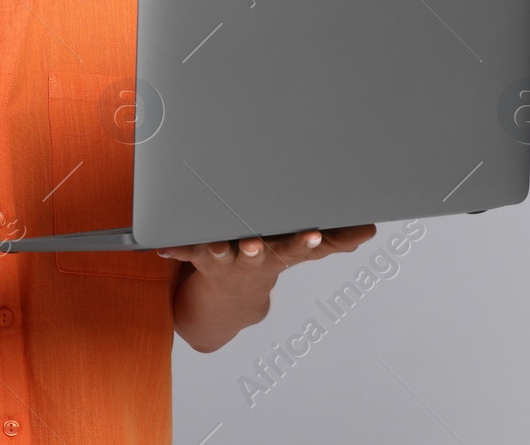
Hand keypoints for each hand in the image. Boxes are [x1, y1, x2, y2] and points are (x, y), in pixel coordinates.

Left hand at [158, 223, 377, 299]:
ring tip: (212, 245)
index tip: (314, 234)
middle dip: (256, 250)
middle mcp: (252, 260)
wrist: (230, 300)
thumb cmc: (269, 259)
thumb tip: (369, 229)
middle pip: (256, 254)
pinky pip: (183, 251)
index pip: (297, 248)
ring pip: (219, 254)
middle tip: (254, 245)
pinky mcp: (198, 257)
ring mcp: (224, 260)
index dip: (305, 242)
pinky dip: (173, 249)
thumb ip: (333, 241)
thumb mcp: (300, 252)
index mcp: (279, 254)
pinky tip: (160, 247)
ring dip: (215, 250)